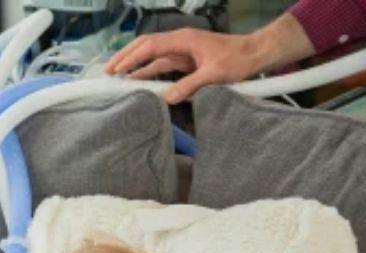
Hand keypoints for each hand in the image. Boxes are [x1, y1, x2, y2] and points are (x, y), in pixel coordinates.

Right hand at [106, 14, 312, 103]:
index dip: (130, 58)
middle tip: (108, 72)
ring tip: (117, 78)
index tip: (115, 70)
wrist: (257, 54)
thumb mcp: (214, 74)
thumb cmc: (238, 60)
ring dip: (135, 66)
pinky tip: (139, 81)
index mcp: (183, 40)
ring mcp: (182, 52)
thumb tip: (166, 98)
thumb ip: (189, 86)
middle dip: (126, 58)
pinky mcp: (187, 61)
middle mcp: (179, 42)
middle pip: (146, 47)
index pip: (149, 46)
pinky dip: (149, 72)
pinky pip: (162, 66)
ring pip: (152, 57)